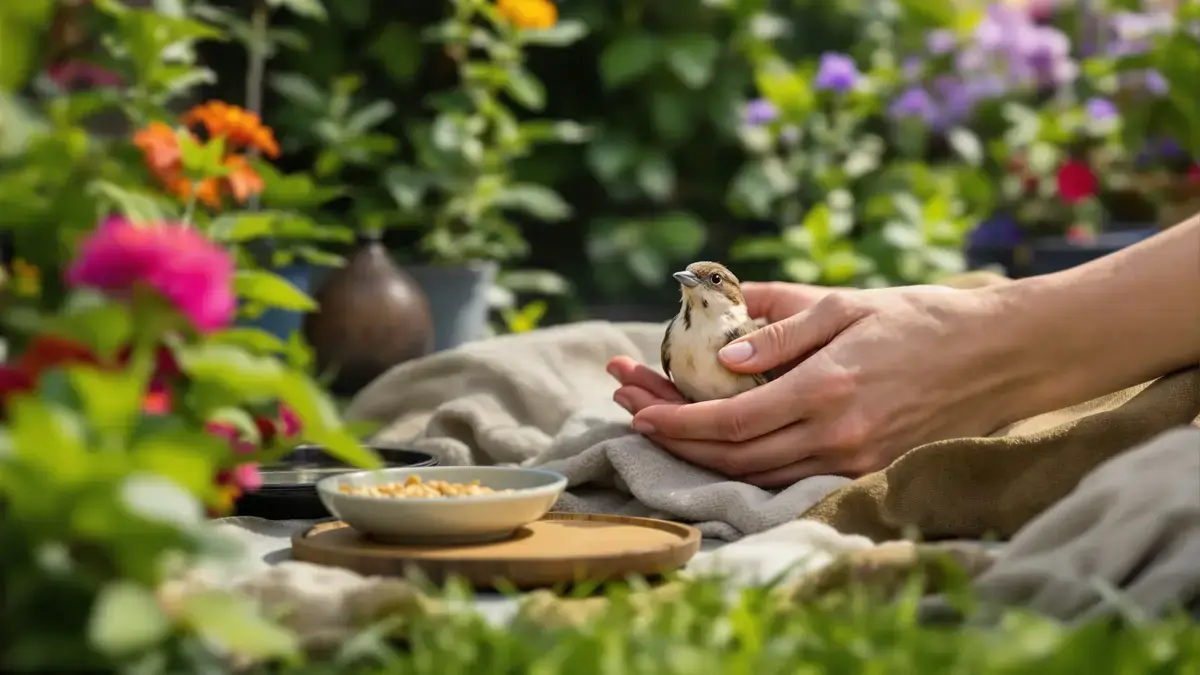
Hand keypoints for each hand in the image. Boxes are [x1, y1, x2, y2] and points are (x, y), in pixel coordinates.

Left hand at [611, 285, 1022, 487]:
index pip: (730, 419)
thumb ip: (778, 327)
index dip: (676, 419)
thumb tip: (719, 351)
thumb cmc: (919, 318)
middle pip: (732, 455)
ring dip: (702, 455)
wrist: (998, 355)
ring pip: (756, 474)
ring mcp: (853, 459)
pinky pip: (789, 478)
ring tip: (662, 426)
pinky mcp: (867, 470)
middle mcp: (835, 434)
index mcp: (825, 388)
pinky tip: (717, 445)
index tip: (638, 407)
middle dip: (674, 436)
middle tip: (631, 412)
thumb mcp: (844, 304)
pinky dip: (746, 466)